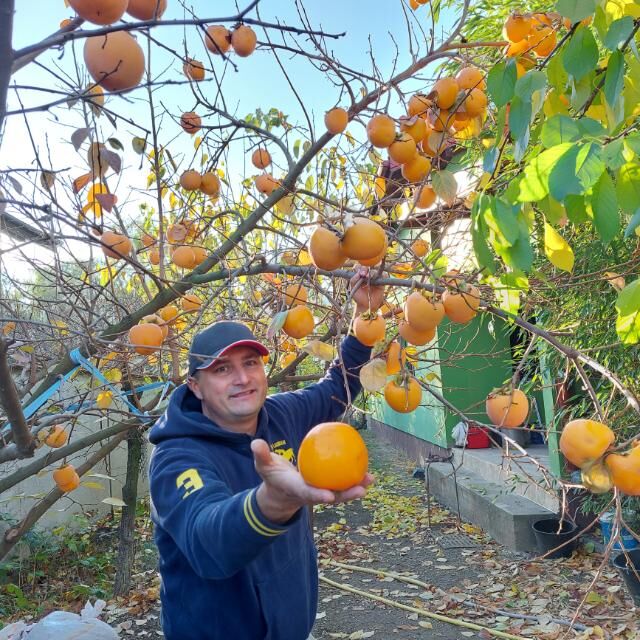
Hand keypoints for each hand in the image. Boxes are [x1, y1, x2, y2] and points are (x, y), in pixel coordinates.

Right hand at [251, 439, 373, 523]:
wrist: (279, 492)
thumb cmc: (272, 476)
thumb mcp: (263, 466)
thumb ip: (261, 455)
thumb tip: (255, 443)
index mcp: (296, 490)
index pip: (308, 493)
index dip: (318, 496)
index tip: (329, 496)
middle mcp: (311, 494)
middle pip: (331, 496)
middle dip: (346, 495)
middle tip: (361, 490)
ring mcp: (320, 493)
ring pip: (340, 491)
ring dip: (356, 487)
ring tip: (371, 479)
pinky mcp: (326, 488)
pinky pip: (341, 482)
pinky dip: (353, 478)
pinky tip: (366, 468)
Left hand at [349, 267, 384, 313]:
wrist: (366, 305)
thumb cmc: (358, 296)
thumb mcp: (352, 288)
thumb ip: (353, 280)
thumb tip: (358, 274)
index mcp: (359, 275)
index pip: (358, 267)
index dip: (358, 268)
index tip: (359, 274)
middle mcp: (367, 274)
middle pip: (367, 266)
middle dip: (364, 269)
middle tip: (363, 274)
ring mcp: (374, 277)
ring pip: (375, 270)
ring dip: (372, 273)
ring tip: (370, 278)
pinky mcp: (381, 281)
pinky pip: (384, 274)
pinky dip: (382, 275)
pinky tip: (377, 279)